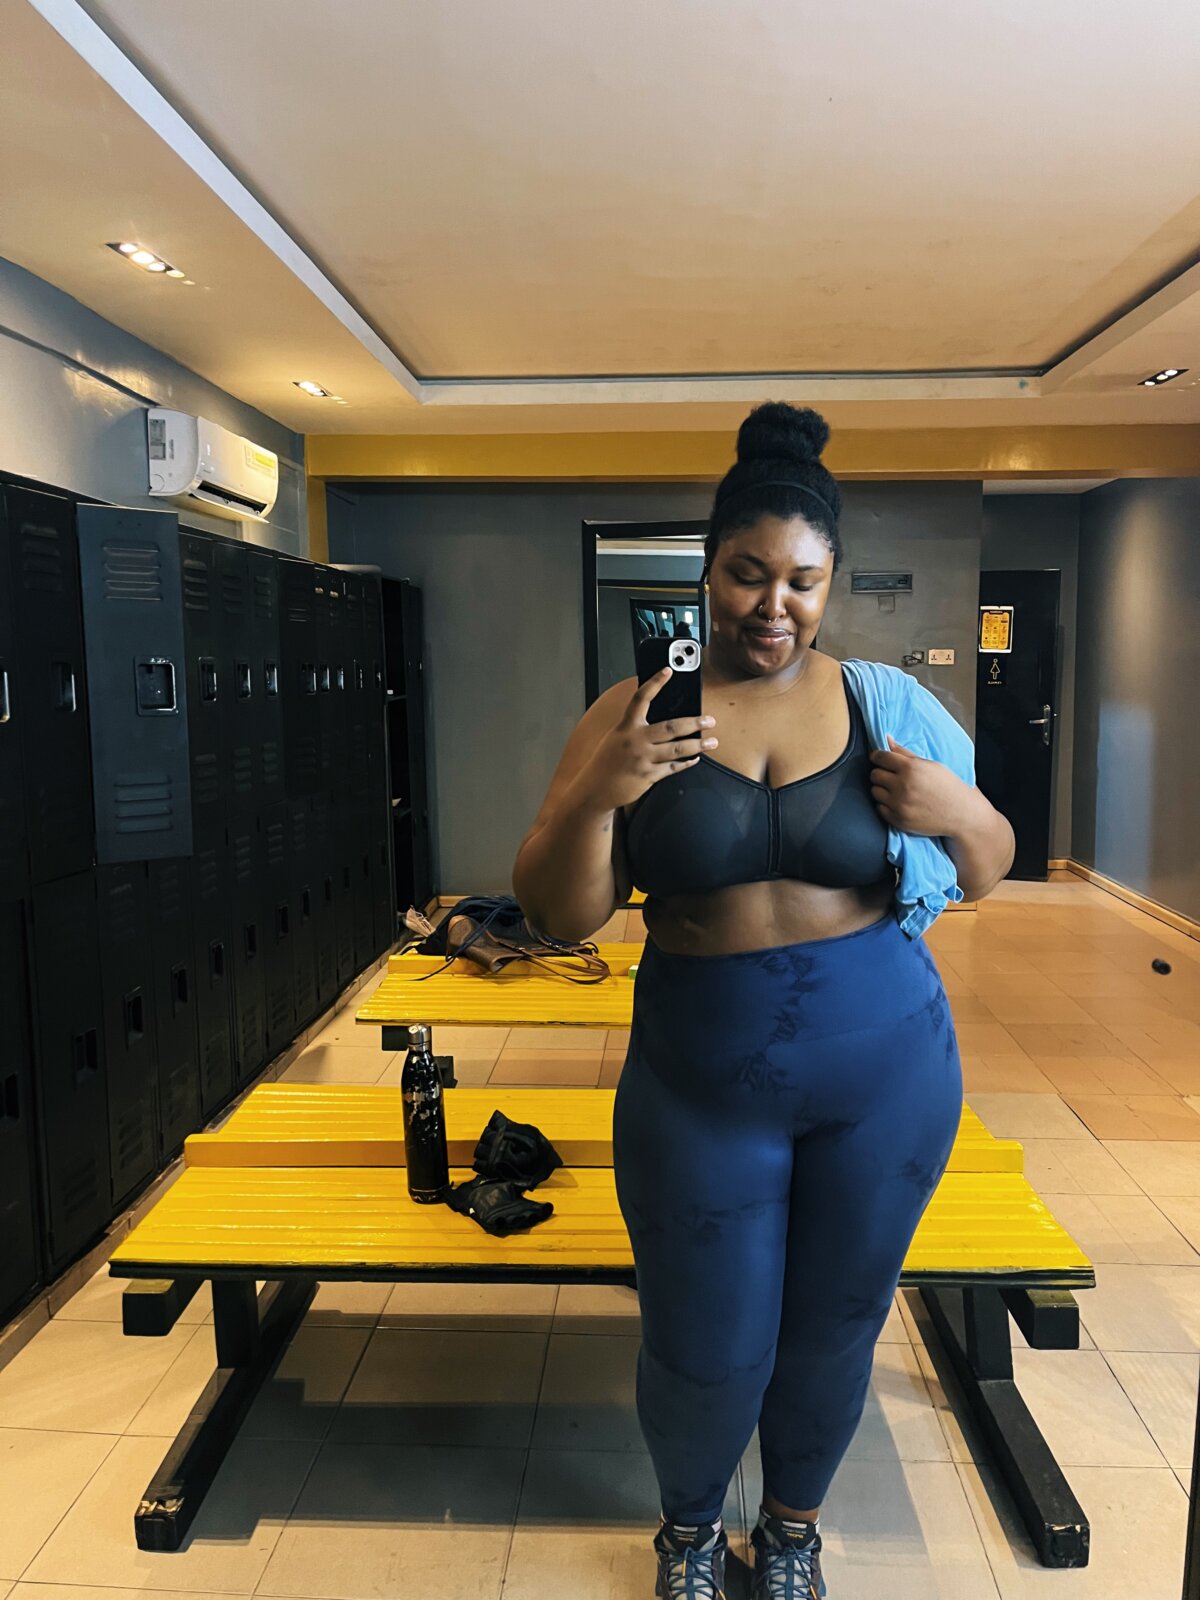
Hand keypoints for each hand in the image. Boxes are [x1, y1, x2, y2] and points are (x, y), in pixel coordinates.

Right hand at [577, 669, 717, 811]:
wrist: (595, 789)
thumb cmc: (606, 762)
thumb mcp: (616, 738)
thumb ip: (635, 729)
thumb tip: (663, 722)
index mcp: (626, 727)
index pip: (641, 698)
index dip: (654, 682)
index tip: (668, 671)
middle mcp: (635, 740)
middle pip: (671, 726)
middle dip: (694, 723)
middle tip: (710, 720)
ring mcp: (643, 758)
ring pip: (677, 749)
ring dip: (698, 745)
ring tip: (712, 742)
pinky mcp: (648, 775)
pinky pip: (673, 768)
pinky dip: (686, 763)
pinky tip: (694, 759)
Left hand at [869, 736, 972, 836]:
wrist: (960, 813)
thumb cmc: (947, 786)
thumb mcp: (929, 765)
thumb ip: (905, 753)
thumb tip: (887, 739)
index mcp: (911, 768)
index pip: (880, 757)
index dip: (877, 756)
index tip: (878, 758)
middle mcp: (903, 786)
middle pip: (874, 774)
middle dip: (880, 773)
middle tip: (890, 776)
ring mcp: (900, 804)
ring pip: (874, 792)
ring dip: (882, 789)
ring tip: (896, 790)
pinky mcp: (898, 820)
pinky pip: (879, 808)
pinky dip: (885, 805)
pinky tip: (898, 802)